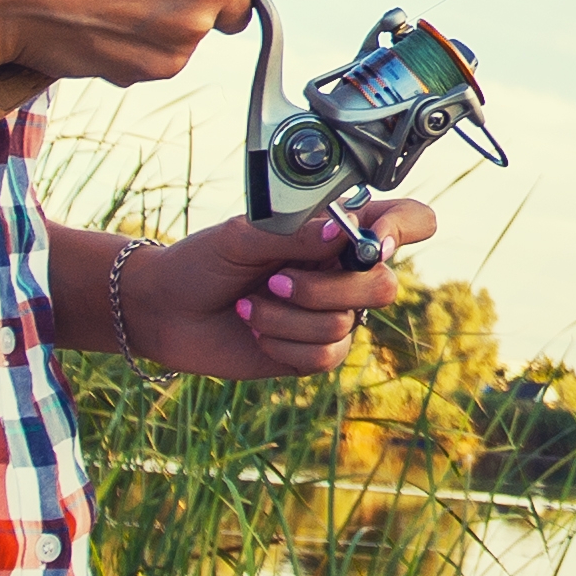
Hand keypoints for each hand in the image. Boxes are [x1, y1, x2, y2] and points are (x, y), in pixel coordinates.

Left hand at [124, 202, 442, 379]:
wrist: (167, 311)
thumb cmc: (203, 262)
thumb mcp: (242, 236)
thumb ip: (295, 233)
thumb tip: (343, 232)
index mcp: (336, 229)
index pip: (408, 221)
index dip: (405, 229)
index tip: (371, 242)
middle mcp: (342, 271)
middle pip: (384, 286)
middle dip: (325, 289)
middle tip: (274, 280)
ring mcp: (332, 313)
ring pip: (345, 323)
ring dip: (286, 317)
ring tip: (249, 306)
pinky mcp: (314, 352)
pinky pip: (326, 354)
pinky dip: (283, 342)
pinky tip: (257, 331)